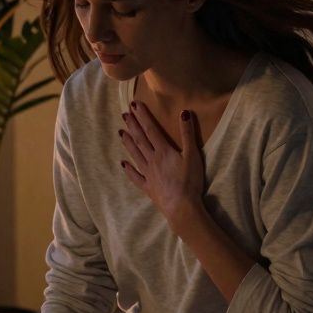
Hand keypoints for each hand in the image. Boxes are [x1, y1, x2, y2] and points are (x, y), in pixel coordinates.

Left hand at [119, 101, 205, 223]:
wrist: (182, 207)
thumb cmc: (190, 181)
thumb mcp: (192, 155)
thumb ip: (188, 134)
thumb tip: (184, 112)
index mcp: (163, 151)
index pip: (151, 130)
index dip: (143, 116)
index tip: (134, 105)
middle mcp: (152, 160)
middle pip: (140, 140)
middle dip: (133, 126)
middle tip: (124, 114)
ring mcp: (148, 174)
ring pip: (135, 155)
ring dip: (128, 143)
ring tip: (120, 132)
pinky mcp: (148, 187)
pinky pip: (135, 177)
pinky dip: (129, 170)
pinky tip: (123, 164)